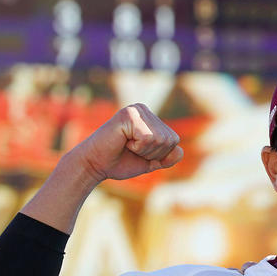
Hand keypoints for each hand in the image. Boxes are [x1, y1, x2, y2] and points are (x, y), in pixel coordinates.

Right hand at [65, 104, 183, 182]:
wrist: (96, 165)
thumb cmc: (120, 162)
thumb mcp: (151, 162)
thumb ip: (168, 158)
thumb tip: (180, 150)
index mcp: (151, 118)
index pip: (174, 141)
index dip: (159, 155)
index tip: (139, 153)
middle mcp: (144, 110)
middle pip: (169, 140)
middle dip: (152, 153)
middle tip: (131, 150)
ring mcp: (136, 110)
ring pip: (160, 139)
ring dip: (144, 150)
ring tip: (127, 145)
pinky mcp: (128, 115)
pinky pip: (147, 138)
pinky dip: (137, 147)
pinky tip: (123, 141)